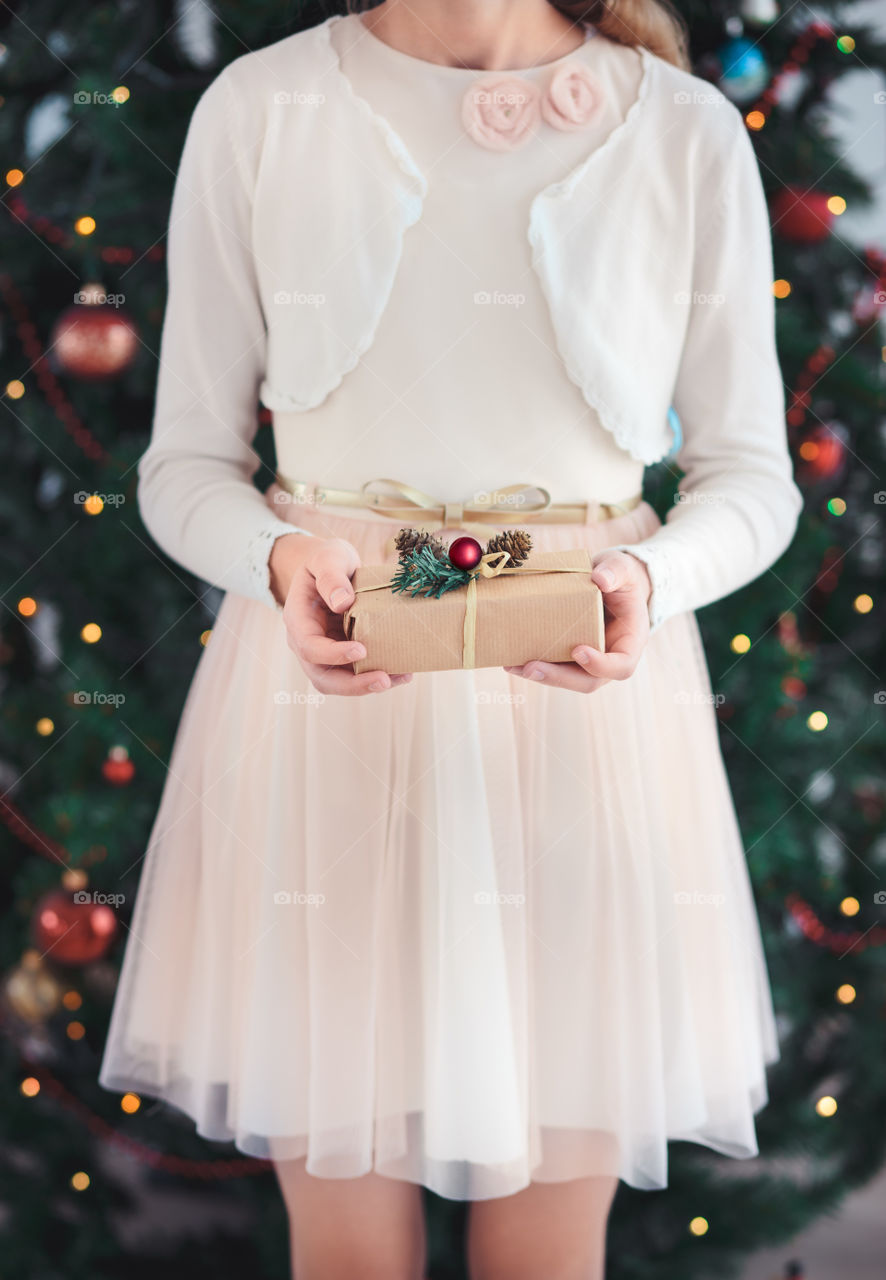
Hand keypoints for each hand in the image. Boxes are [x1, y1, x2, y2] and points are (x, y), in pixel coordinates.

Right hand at [271, 533, 412, 695]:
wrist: (330, 568)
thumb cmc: (328, 560)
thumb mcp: (328, 557)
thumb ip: (331, 576)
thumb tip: (342, 602)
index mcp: (298, 619)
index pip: (309, 646)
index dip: (333, 654)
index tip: (361, 650)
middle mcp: (307, 642)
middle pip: (322, 676)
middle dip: (352, 685)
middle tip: (384, 680)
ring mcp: (325, 652)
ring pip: (339, 682)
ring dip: (368, 686)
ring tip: (400, 678)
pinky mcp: (343, 656)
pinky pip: (356, 674)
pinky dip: (377, 677)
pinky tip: (402, 673)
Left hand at [504, 549, 651, 692]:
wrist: (607, 581)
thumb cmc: (619, 576)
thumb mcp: (622, 567)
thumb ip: (616, 571)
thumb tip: (600, 579)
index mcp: (629, 641)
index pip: (621, 666)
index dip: (601, 665)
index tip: (578, 650)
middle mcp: (608, 657)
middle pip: (588, 681)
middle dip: (559, 677)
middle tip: (531, 667)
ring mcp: (586, 660)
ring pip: (565, 678)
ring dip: (539, 675)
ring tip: (513, 665)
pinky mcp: (567, 655)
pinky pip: (552, 666)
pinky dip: (530, 664)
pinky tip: (509, 659)